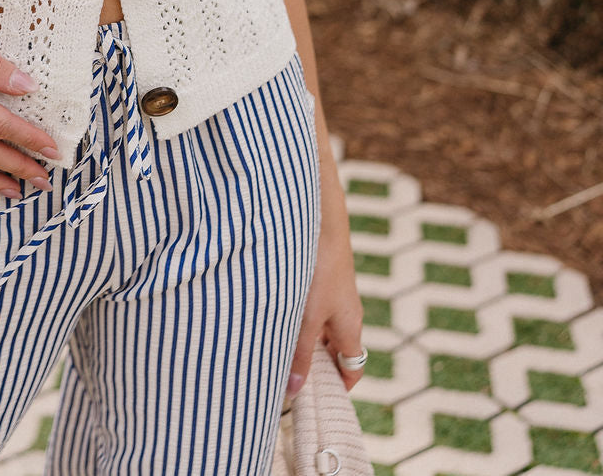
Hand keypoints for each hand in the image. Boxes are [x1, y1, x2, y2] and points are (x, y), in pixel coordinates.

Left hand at [288, 183, 365, 396]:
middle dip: (311, 365)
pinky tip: (264, 314)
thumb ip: (299, 353)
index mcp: (349, 326)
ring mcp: (329, 291)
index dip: (337, 387)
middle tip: (283, 381)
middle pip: (331, 349)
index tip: (316, 403)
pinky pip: (303, 305)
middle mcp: (343, 310)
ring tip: (267, 350)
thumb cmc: (319, 266)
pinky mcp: (314, 274)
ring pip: (314, 325)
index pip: (351, 368)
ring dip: (295, 338)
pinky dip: (289, 315)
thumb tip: (294, 392)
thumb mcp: (307, 316)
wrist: (319, 213)